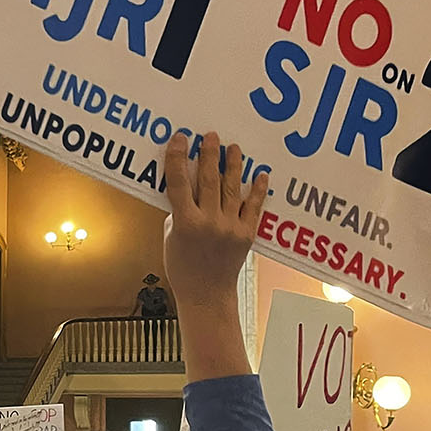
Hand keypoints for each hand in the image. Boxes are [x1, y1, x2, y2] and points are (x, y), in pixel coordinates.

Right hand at [160, 131, 266, 310]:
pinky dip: (257, 190)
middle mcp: (208, 222)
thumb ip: (177, 212)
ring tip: (234, 148)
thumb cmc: (183, 269)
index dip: (179, 158)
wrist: (206, 294)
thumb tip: (185, 189)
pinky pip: (253, 207)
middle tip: (211, 136)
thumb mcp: (169, 238)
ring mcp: (229, 227)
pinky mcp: (246, 234)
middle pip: (209, 180)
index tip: (181, 139)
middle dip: (210, 154)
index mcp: (184, 223)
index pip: (179, 182)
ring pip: (231, 188)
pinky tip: (260, 175)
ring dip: (233, 165)